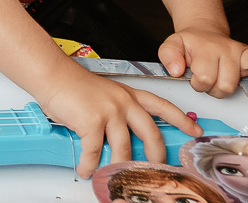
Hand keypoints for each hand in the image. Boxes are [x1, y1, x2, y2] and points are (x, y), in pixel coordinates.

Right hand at [41, 71, 199, 178]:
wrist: (52, 73)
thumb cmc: (72, 84)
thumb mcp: (103, 94)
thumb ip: (116, 113)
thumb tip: (118, 140)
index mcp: (128, 94)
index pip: (162, 106)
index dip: (180, 119)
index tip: (194, 130)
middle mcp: (123, 102)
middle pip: (150, 133)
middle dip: (155, 155)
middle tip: (155, 169)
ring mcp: (109, 111)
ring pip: (123, 147)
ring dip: (118, 165)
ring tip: (113, 174)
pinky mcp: (92, 121)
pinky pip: (93, 150)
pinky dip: (89, 163)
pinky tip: (86, 168)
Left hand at [159, 27, 247, 99]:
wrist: (203, 33)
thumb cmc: (189, 46)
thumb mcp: (171, 46)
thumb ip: (168, 56)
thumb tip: (177, 71)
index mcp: (206, 49)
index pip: (204, 75)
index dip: (198, 84)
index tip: (195, 82)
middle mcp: (229, 50)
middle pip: (229, 80)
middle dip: (218, 90)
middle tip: (212, 85)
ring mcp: (245, 53)